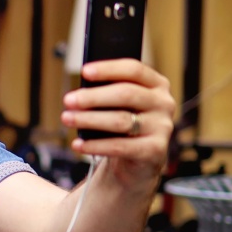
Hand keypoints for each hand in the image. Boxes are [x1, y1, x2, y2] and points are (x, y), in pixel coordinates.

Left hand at [61, 59, 175, 179]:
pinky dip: (95, 145)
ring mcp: (162, 127)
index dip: (108, 69)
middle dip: (93, 97)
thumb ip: (107, 94)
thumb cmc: (122, 127)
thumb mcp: (118, 106)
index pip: (134, 70)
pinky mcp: (155, 150)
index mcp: (156, 85)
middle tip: (69, 100)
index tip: (85, 71)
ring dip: (89, 120)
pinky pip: (120, 146)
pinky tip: (78, 144)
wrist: (136, 163)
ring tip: (67, 119)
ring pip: (121, 120)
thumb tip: (79, 94)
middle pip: (126, 94)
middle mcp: (163, 103)